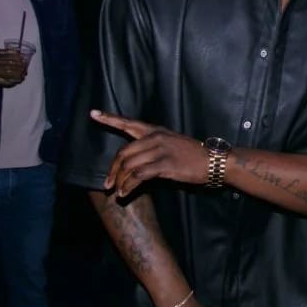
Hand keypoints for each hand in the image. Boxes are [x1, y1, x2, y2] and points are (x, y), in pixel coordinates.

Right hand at [0, 50, 27, 86]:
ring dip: (17, 75)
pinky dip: (12, 82)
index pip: (9, 57)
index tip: (24, 60)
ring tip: (23, 75)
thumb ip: (2, 52)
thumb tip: (14, 50)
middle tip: (25, 69)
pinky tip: (17, 81)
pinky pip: (5, 81)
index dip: (18, 59)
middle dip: (19, 68)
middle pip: (10, 66)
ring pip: (9, 74)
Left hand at [90, 110, 208, 196]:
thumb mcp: (171, 144)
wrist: (213, 161)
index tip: (93, 114)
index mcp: (155, 130)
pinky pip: (138, 175)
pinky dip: (129, 186)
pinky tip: (125, 193)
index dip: (109, 119)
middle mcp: (155, 137)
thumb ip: (152, 147)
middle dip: (112, 170)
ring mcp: (160, 150)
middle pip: (123, 152)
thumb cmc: (192, 155)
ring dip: (119, 181)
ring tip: (117, 192)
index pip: (128, 123)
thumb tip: (133, 163)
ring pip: (129, 165)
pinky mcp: (165, 164)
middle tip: (107, 184)